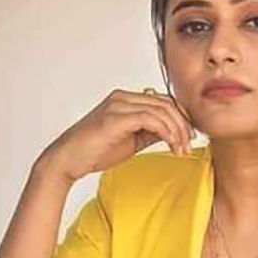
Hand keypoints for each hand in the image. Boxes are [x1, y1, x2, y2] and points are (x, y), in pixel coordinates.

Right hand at [34, 88, 195, 182]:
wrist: (68, 160)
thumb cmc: (95, 151)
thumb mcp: (132, 140)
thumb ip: (150, 133)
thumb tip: (173, 133)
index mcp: (126, 99)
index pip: (163, 101)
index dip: (181, 117)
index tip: (190, 136)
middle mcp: (123, 97)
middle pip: (166, 103)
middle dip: (183, 124)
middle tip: (190, 144)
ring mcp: (119, 104)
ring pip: (161, 110)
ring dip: (177, 131)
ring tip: (182, 149)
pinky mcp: (116, 116)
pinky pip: (151, 119)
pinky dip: (166, 132)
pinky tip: (172, 145)